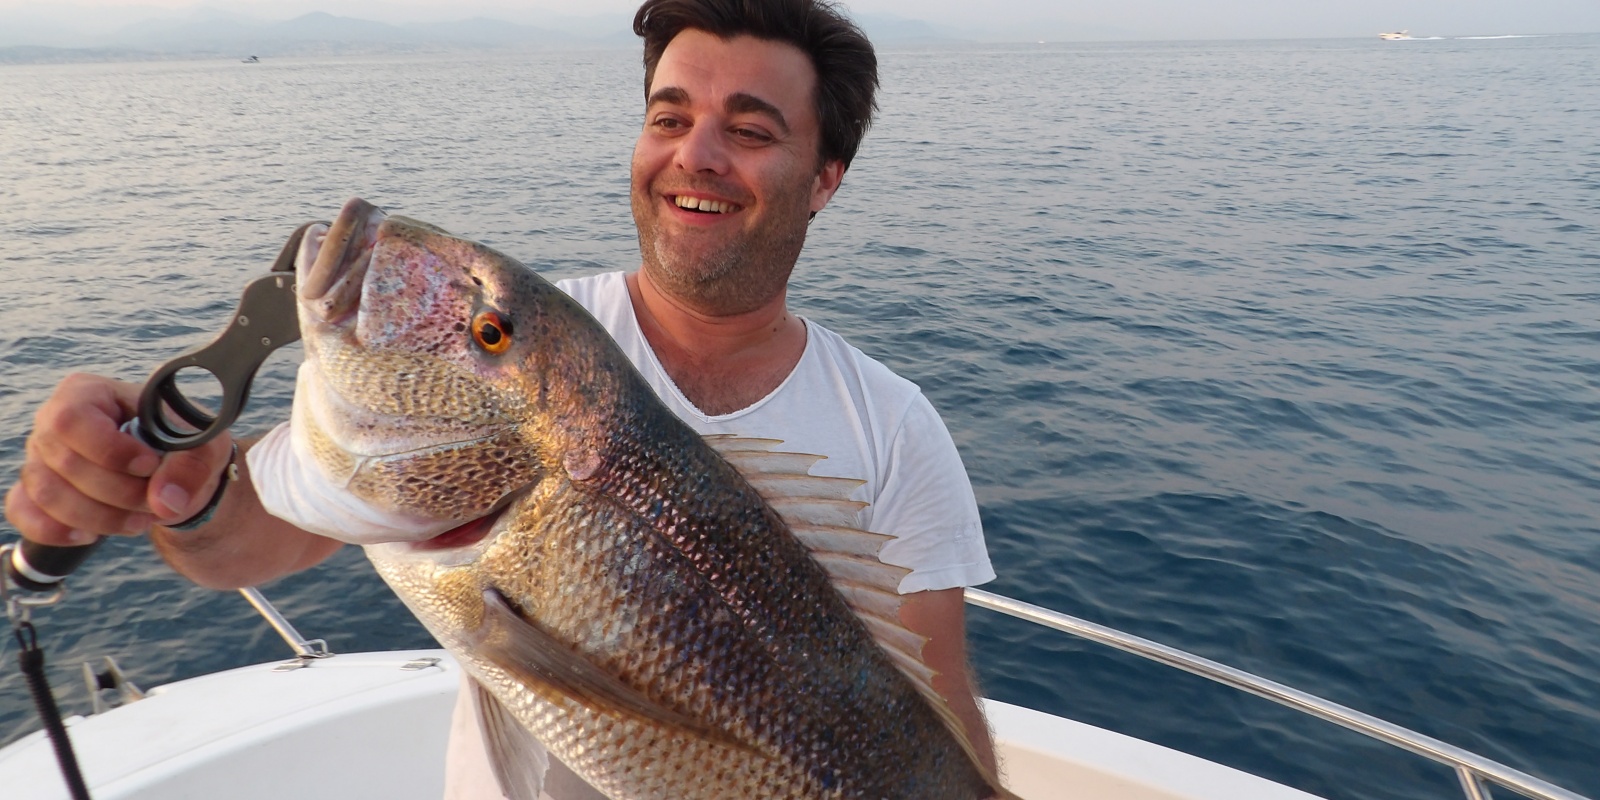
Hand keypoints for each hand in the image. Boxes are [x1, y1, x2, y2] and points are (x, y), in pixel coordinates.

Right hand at [5, 373, 234, 545]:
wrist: (173, 473)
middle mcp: (53, 421)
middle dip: (118, 492)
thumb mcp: (203, 446)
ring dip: (99, 517)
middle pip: (65, 462)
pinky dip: (55, 530)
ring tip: (140, 519)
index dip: (110, 450)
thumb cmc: (182, 445)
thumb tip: (166, 502)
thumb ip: (192, 466)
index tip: (149, 465)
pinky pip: (24, 513)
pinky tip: (89, 535)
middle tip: (156, 501)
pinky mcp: (34, 491)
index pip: (73, 419)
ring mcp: (39, 458)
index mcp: (88, 393)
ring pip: (47, 493)